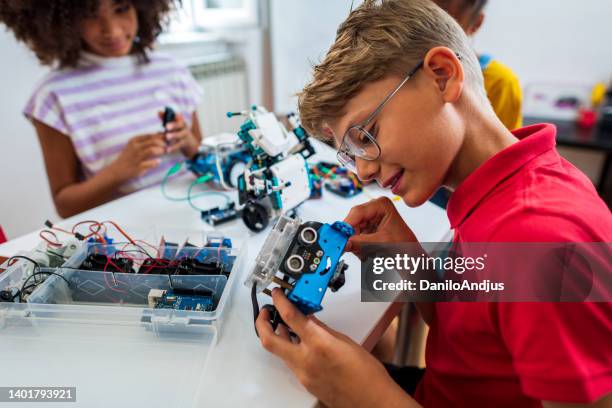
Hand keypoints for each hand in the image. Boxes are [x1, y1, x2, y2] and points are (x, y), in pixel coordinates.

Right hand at [107, 134, 165, 181]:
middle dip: (163, 143)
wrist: (117, 170)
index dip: (161, 137)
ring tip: (164, 152)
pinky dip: (156, 162)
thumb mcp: (134, 146)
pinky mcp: (139, 167)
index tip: (166, 140)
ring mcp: (137, 157)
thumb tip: (160, 134)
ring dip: (161, 151)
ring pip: (152, 150)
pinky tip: (158, 162)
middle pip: (153, 141)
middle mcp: (135, 147)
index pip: (151, 135)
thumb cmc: (129, 157)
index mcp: (134, 140)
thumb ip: (146, 140)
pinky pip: (151, 163)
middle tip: (167, 147)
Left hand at [159, 111, 198, 157]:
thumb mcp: (173, 125)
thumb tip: (158, 112)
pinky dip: (173, 147)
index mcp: (180, 121)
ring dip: (174, 135)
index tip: (167, 114)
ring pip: (180, 135)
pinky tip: (167, 149)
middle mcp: (184, 127)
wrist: (191, 144)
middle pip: (179, 125)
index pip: (176, 116)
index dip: (172, 115)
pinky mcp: (184, 144)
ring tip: (167, 137)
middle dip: (173, 125)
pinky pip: (179, 145)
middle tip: (166, 127)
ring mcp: (185, 135)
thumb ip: (166, 119)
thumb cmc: (178, 132)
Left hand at [256, 289, 415, 407]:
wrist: (372, 401)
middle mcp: (306, 360)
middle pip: (269, 340)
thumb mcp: (346, 341)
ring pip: (278, 352)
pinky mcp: (305, 383)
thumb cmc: (367, 375)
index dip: (280, 302)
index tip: (276, 295)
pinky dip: (290, 349)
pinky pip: (290, 363)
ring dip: (276, 336)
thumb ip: (323, 329)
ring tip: (282, 324)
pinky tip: (297, 343)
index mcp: (319, 344)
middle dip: (262, 323)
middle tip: (266, 311)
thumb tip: (310, 319)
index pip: (290, 317)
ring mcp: (303, 374)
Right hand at [344, 197, 417, 256]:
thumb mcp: (383, 243)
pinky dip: (359, 247)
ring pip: (352, 232)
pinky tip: (370, 252)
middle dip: (352, 237)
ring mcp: (369, 220)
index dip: (347, 225)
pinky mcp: (366, 230)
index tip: (340, 237)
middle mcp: (373, 210)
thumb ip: (362, 243)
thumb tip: (345, 243)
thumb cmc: (405, 245)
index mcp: (381, 205)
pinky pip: (354, 238)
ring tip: (370, 252)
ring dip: (357, 244)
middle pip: (352, 222)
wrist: (412, 255)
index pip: (357, 212)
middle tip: (353, 249)